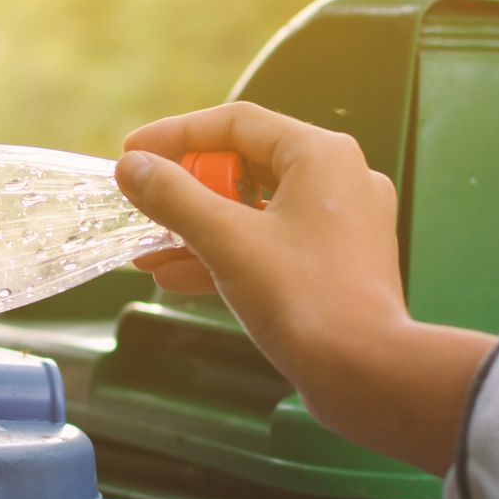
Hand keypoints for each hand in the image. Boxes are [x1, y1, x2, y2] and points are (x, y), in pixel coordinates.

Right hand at [115, 102, 496, 474]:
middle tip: (144, 203)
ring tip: (148, 249)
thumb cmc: (306, 299)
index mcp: (322, 155)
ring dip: (199, 228)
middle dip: (187, 190)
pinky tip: (175, 276)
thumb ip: (173, 197)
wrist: (366, 375)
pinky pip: (272, 244)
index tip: (132, 154)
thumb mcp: (226, 240)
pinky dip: (228, 255)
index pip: (236, 122)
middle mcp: (340, 179)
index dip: (176, 134)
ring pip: (256, 210)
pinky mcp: (337, 265)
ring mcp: (343, 224)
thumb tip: (133, 167)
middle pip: (246, 164)